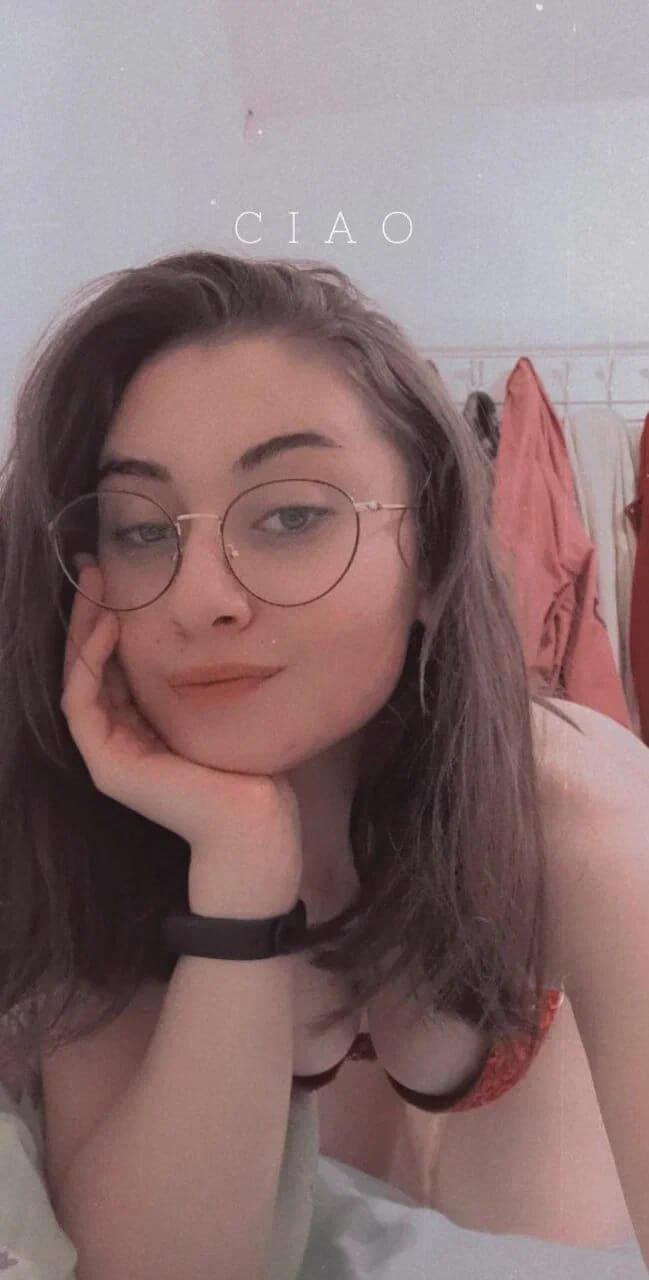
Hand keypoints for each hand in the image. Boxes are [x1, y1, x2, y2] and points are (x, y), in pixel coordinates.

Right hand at [60, 560, 302, 909]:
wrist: (256, 821)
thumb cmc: (250, 765)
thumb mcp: (219, 704)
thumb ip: (202, 673)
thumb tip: (212, 621)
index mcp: (141, 726)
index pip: (111, 663)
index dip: (106, 618)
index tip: (115, 573)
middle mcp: (118, 738)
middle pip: (89, 664)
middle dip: (88, 613)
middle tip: (93, 566)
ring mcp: (107, 753)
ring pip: (78, 676)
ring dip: (83, 627)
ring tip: (95, 583)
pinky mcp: (106, 765)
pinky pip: (81, 701)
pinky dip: (89, 661)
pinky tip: (109, 625)